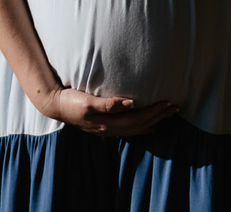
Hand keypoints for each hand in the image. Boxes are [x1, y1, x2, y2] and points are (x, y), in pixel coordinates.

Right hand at [40, 87, 179, 136]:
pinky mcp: (104, 125)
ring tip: (167, 115)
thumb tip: (131, 103)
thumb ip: (108, 104)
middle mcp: (111, 128)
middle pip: (141, 125)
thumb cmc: (70, 100)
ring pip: (137, 128)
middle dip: (159, 116)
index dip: (155, 112)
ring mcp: (107, 129)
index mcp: (109, 123)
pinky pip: (129, 129)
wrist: (54, 105)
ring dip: (154, 121)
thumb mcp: (87, 101)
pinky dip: (142, 128)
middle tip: (175, 107)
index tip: (169, 103)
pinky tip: (148, 127)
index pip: (139, 118)